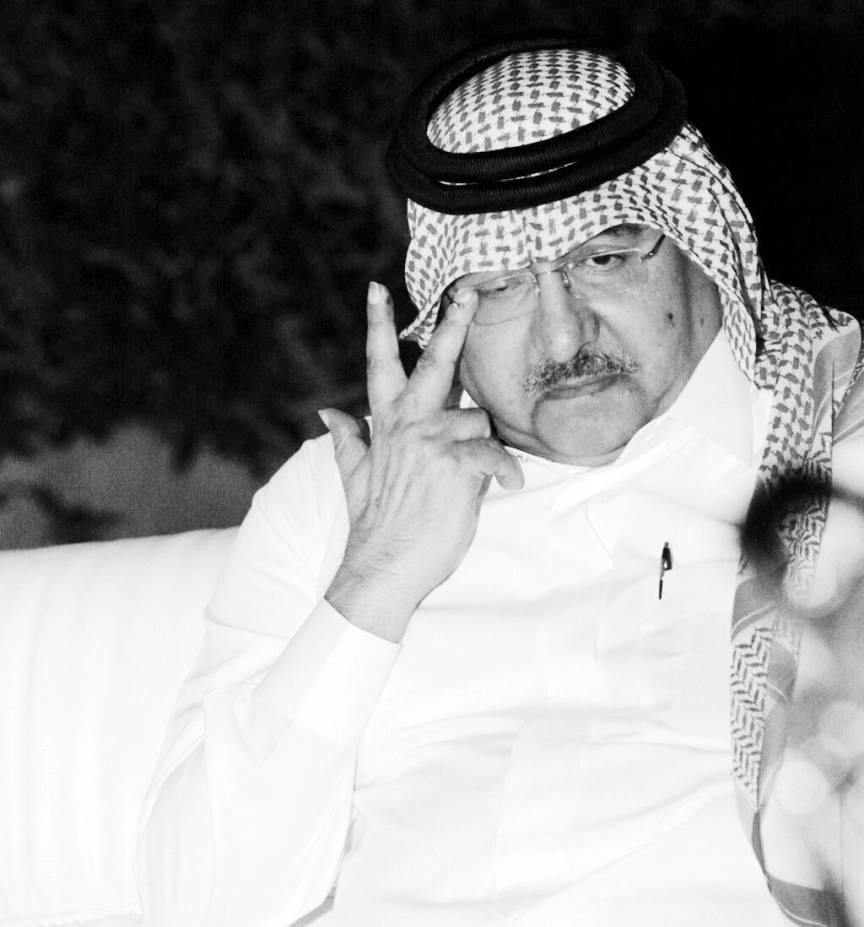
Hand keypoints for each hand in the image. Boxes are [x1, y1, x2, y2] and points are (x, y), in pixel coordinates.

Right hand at [321, 281, 522, 640]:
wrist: (383, 567)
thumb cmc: (376, 524)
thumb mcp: (352, 476)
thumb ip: (346, 439)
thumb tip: (326, 413)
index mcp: (385, 425)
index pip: (379, 365)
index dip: (378, 325)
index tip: (376, 290)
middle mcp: (407, 426)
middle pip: (433, 364)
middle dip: (452, 325)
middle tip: (468, 295)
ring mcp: (430, 444)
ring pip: (477, 417)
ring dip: (484, 444)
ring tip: (477, 477)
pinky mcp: (456, 466)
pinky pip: (493, 452)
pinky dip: (505, 470)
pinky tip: (506, 485)